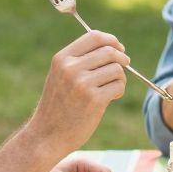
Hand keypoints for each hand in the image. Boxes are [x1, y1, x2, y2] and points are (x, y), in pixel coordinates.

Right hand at [28, 31, 130, 156]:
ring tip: (112, 88)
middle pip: (110, 51)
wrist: (47, 135)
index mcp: (62, 58)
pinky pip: (119, 86)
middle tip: (125, 66)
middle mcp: (71, 68)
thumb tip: (112, 48)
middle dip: (122, 58)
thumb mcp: (60, 76)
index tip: (119, 48)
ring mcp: (82, 84)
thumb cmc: (58, 105)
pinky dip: (119, 91)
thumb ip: (80, 60)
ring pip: (117, 69)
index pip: (94, 36)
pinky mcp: (94, 100)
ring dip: (120, 78)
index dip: (112, 40)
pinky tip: (110, 98)